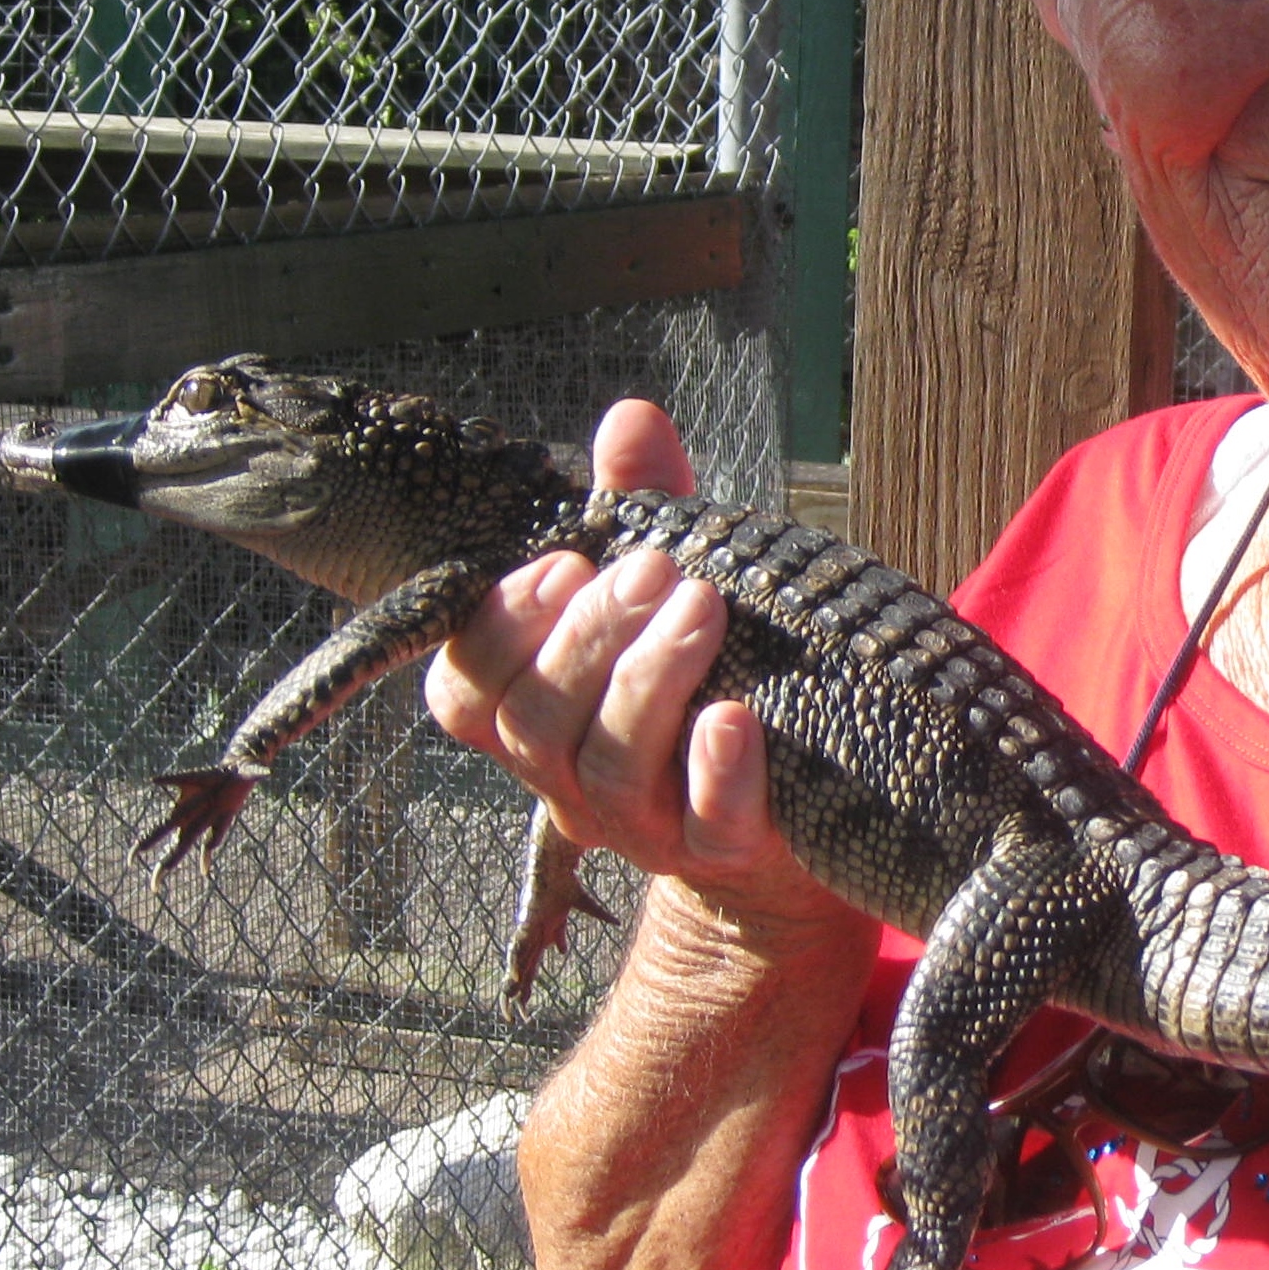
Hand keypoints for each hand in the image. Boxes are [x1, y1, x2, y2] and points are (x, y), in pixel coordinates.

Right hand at [425, 400, 837, 939]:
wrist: (804, 793)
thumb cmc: (715, 669)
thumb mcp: (672, 584)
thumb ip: (645, 507)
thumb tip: (631, 416)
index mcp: (538, 716)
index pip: (463, 692)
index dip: (497, 631)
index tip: (563, 563)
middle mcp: (569, 780)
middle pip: (535, 722)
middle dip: (589, 635)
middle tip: (654, 570)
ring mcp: (642, 827)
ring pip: (606, 768)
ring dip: (650, 680)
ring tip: (704, 606)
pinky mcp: (722, 853)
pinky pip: (705, 825)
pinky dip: (716, 771)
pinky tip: (735, 718)